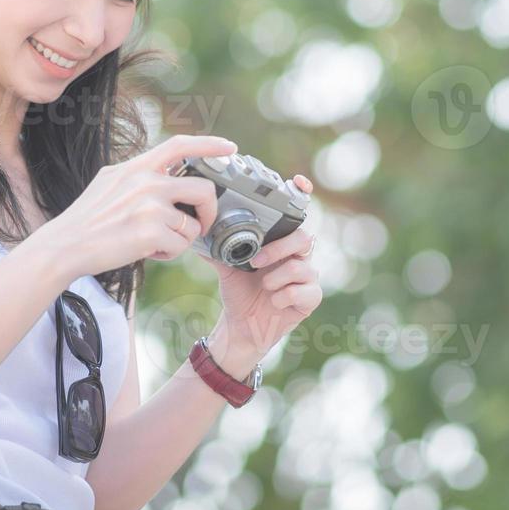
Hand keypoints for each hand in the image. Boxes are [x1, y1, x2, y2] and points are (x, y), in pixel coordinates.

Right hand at [31, 134, 234, 276]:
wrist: (64, 246)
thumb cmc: (87, 220)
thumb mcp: (109, 181)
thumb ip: (139, 174)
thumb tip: (165, 171)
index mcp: (136, 167)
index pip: (180, 146)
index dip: (210, 145)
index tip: (231, 148)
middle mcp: (145, 181)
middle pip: (203, 190)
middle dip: (208, 211)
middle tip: (198, 223)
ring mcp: (149, 206)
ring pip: (193, 225)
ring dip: (180, 239)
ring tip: (156, 242)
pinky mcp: (150, 232)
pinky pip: (181, 246)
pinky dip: (168, 254)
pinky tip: (147, 252)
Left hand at [200, 174, 323, 365]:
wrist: (241, 327)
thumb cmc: (239, 292)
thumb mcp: (226, 266)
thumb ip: (218, 247)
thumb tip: (198, 231)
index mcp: (281, 243)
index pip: (298, 215)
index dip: (302, 196)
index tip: (299, 182)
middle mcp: (298, 256)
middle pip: (303, 238)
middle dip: (279, 249)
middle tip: (256, 261)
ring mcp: (307, 277)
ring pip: (302, 267)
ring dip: (276, 279)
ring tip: (263, 287)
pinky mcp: (310, 299)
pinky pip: (304, 291)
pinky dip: (282, 297)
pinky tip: (272, 301)